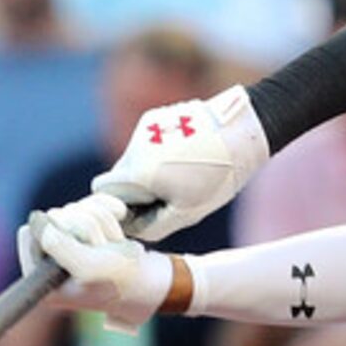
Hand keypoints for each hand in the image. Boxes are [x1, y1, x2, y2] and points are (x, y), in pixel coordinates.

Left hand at [21, 195, 174, 333]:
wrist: (147, 283)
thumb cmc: (118, 281)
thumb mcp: (87, 267)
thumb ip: (58, 245)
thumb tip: (36, 219)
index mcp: (39, 274)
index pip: (30, 232)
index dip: (57, 232)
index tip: (81, 249)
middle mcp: (47, 258)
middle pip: (55, 216)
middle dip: (87, 228)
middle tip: (103, 251)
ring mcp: (67, 241)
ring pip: (74, 208)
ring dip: (101, 222)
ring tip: (112, 246)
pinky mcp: (85, 228)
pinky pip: (90, 202)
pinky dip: (107, 208)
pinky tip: (120, 218)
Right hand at [93, 86, 269, 238]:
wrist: (242, 130)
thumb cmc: (218, 176)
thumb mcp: (188, 213)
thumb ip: (152, 226)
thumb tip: (130, 229)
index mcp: (138, 173)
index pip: (103, 193)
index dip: (120, 206)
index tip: (146, 209)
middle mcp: (134, 148)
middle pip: (119, 176)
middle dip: (136, 189)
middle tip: (169, 193)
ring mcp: (144, 128)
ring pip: (133, 158)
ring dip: (148, 170)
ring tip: (183, 172)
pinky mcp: (155, 116)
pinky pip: (147, 141)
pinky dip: (159, 151)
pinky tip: (186, 153)